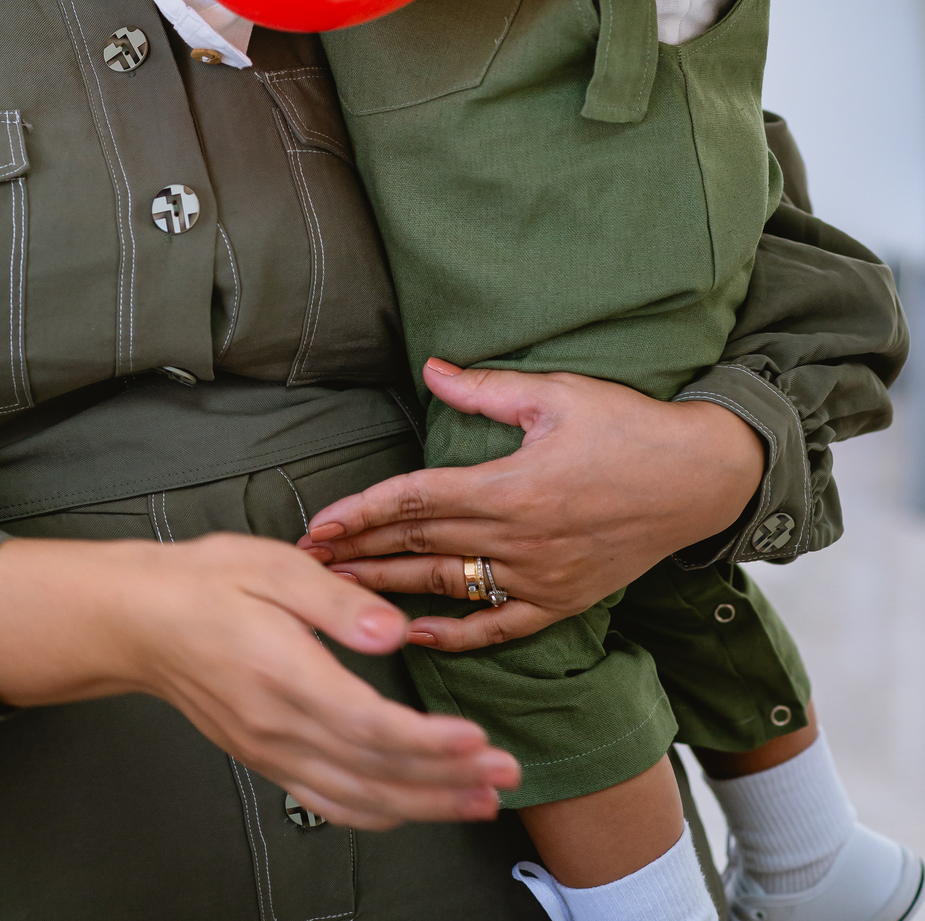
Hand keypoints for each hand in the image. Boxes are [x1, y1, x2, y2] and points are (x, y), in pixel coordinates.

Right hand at [0, 531, 518, 828]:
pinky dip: (377, 812)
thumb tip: (392, 631)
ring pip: (358, 798)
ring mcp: (272, 751)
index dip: (429, 742)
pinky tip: (412, 808)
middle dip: (448, 780)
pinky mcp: (267, 757)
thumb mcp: (272, 565)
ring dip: (425, 804)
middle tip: (507, 775)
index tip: (479, 741)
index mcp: (285, 676)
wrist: (140, 621)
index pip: (370, 725)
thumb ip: (337, 601)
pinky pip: (328, 801)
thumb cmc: (206, 583)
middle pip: (376, 772)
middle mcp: (280, 727)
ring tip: (480, 799)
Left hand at [299, 360, 764, 650]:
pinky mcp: (563, 600)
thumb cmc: (629, 428)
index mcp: (511, 486)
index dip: (362, 512)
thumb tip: (431, 370)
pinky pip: (499, 626)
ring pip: (449, 587)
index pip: (416, 500)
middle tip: (305, 562)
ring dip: (390, 589)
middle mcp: (520, 538)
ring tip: (340, 593)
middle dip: (358, 553)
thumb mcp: (556, 395)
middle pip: (421, 546)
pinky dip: (455, 635)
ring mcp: (541, 576)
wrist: (700, 478)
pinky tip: (415, 634)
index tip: (319, 525)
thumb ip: (485, 391)